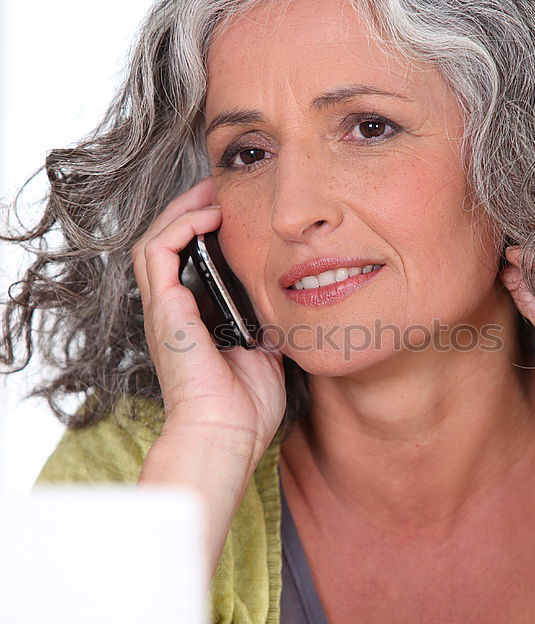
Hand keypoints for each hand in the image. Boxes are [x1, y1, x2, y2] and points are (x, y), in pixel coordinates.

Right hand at [131, 176, 286, 459]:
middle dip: (190, 209)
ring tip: (211, 192)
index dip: (203, 231)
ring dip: (182, 210)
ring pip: (155, 239)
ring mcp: (164, 310)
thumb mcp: (266, 354)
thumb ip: (269, 326)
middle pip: (166, 242)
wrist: (225, 435)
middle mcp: (172, 311)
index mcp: (193, 320)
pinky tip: (209, 217)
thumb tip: (291, 304)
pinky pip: (158, 252)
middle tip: (220, 188)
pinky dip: (180, 227)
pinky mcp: (164, 310)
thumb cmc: (244, 408)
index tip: (234, 211)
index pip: (186, 261)